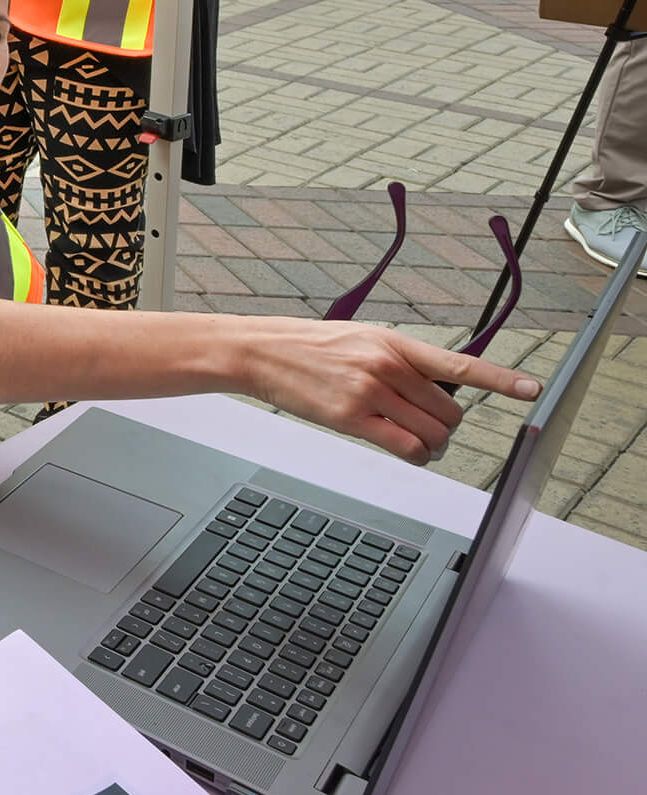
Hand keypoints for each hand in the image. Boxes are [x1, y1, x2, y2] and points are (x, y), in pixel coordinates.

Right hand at [240, 319, 539, 463]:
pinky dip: (415, 455)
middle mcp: (387, 366)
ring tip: (420, 445)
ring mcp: (369, 393)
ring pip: (431, 434)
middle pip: (450, 412)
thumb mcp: (362, 339)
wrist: (261, 351)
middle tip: (433, 431)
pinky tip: (408, 451)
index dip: (501, 378)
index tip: (532, 389)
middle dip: (447, 428)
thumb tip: (435, 391)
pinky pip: (404, 448)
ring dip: (434, 446)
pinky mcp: (350, 418)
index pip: (460, 364)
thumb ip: (401, 361)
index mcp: (395, 342)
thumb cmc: (310, 346)